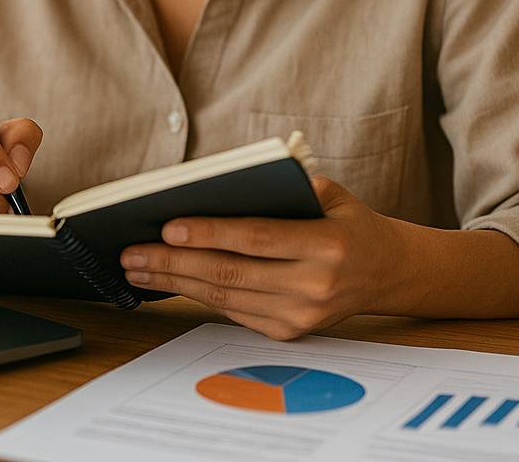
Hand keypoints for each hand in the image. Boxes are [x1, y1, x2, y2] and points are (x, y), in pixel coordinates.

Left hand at [118, 176, 402, 339]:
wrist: (386, 272)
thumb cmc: (348, 222)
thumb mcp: (329, 194)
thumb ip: (282, 187)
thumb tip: (212, 187)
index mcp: (327, 246)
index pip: (257, 238)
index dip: (209, 234)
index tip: (167, 227)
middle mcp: (315, 286)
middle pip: (231, 273)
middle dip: (174, 263)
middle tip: (131, 253)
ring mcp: (301, 316)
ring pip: (225, 297)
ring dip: (175, 283)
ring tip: (137, 268)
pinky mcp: (288, 332)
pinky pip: (233, 312)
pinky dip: (196, 295)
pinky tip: (169, 281)